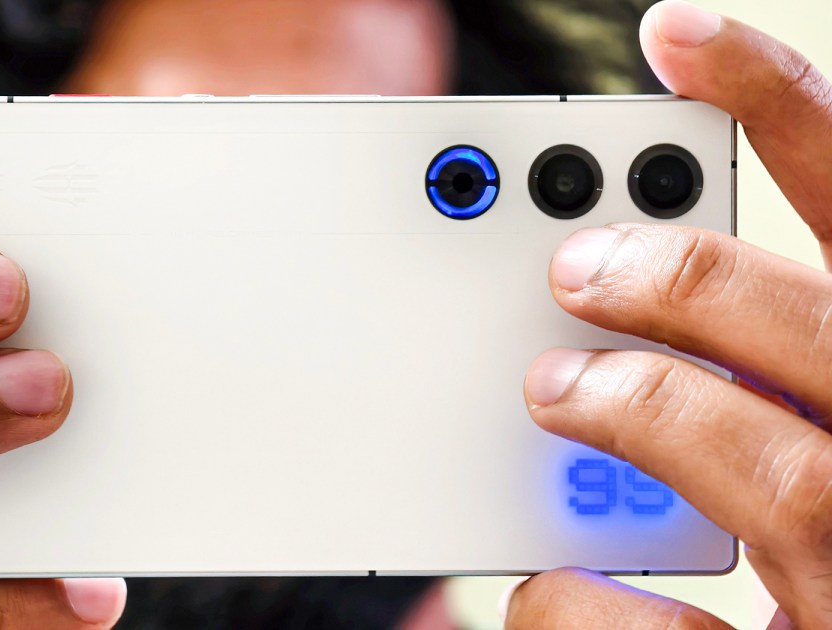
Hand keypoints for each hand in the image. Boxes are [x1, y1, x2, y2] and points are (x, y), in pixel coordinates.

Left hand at [505, 1, 831, 627]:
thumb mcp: (823, 408)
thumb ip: (770, 358)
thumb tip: (634, 313)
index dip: (787, 111)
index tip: (679, 39)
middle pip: (829, 336)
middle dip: (692, 285)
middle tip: (578, 267)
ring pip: (789, 484)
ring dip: (652, 420)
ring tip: (558, 389)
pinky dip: (591, 599)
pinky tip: (556, 574)